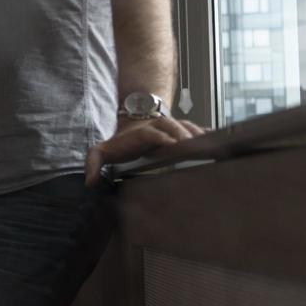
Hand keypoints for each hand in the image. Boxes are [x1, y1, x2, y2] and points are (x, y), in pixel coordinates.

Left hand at [85, 115, 205, 184]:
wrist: (132, 127)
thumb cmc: (119, 144)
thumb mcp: (100, 152)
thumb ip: (93, 163)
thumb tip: (90, 182)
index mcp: (140, 133)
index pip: (151, 133)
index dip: (160, 137)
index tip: (171, 145)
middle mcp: (157, 126)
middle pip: (171, 125)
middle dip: (181, 133)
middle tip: (192, 144)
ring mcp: (170, 127)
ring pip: (185, 124)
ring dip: (195, 131)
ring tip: (206, 143)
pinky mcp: (180, 130)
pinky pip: (195, 128)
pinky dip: (205, 131)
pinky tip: (215, 138)